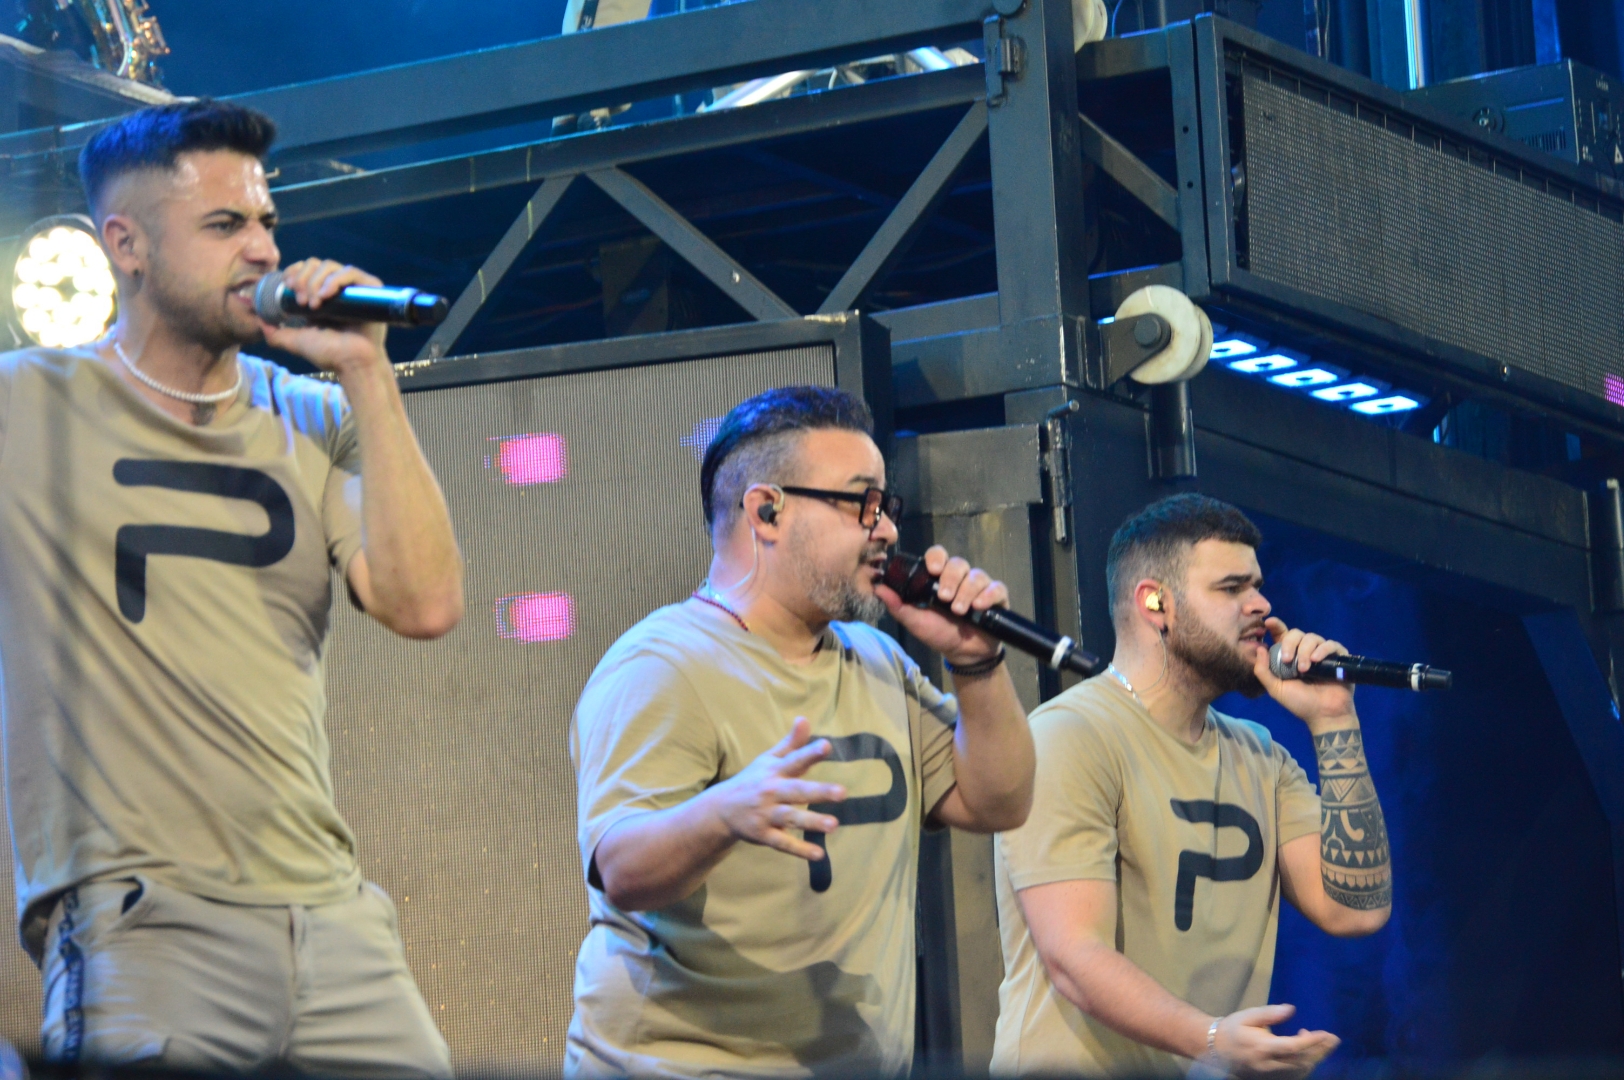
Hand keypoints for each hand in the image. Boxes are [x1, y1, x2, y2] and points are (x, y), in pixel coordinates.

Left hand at [258, 258, 388, 376]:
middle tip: (300, 301)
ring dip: (315, 282)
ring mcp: (354, 287)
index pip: (306, 268)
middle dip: (302, 279)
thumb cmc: (330, 354)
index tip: (287, 287)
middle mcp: (338, 287)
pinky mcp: (370, 288)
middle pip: (315, 264)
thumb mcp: (295, 341)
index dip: (294, 272)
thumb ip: (275, 334)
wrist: (352, 363)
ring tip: (314, 305)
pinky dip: (334, 280)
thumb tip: (259, 322)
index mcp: (322, 294)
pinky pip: (350, 272)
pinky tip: (325, 296)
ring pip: (329, 266)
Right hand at [707, 717, 845, 860]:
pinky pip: (783, 843)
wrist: (721, 809)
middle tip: (842, 793)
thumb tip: (805, 719)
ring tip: (834, 825)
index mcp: (774, 772)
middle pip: (797, 791)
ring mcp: (766, 815)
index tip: (826, 745)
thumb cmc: (753, 781)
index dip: (809, 753)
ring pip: (791, 818)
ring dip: (812, 822)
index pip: (794, 760)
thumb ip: (791, 743)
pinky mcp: (763, 835)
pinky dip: (800, 850)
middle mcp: (770, 792)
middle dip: (819, 792)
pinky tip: (819, 855)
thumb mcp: (768, 760)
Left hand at [874, 545, 1007, 665]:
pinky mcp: (996, 597)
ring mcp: (979, 586)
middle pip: (958, 563)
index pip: (938, 556)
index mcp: (939, 578)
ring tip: (959, 610)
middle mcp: (960, 578)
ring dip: (966, 592)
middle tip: (944, 598)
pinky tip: (980, 606)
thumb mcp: (915, 621)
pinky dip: (988, 595)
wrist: (963, 654)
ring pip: (976, 575)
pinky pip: (996, 588)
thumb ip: (898, 605)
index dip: (936, 557)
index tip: (932, 569)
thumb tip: (878, 589)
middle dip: (950, 579)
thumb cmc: (939, 633)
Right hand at [1213, 1005, 1339, 1079]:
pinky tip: (1307, 1054)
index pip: (1293, 1047)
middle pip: (1301, 1062)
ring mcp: (1269, 1075)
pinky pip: (1293, 1076)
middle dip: (1320, 1051)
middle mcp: (1268, 1065)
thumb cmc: (1233, 1028)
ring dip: (1314, 1059)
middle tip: (1333, 1039)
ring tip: (1321, 1043)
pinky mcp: (1269, 1079)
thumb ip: (1270, 1013)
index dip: (1312, 1042)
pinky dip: (1305, 1066)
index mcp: (1262, 1047)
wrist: (1215, 1049)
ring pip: (1300, 1072)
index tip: (1326, 1034)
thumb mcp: (1248, 1016)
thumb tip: (1291, 1009)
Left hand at [1253, 617, 1356, 731]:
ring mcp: (1322, 654)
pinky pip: (1330, 644)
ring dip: (1305, 651)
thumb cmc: (1300, 703)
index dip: (1276, 626)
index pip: (1282, 635)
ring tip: (1304, 669)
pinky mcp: (1338, 657)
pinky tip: (1316, 660)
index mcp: (1289, 656)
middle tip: (1288, 660)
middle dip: (1290, 644)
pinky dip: (1322, 649)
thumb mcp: (1276, 689)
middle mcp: (1305, 652)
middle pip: (1296, 633)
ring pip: (1312, 638)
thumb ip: (1263, 671)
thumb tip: (1260, 648)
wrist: (1324, 714)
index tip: (1269, 622)